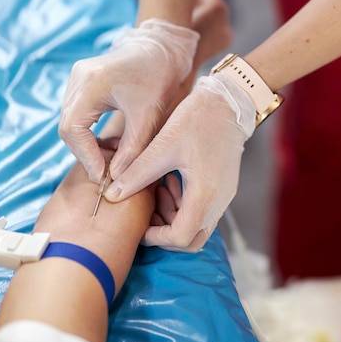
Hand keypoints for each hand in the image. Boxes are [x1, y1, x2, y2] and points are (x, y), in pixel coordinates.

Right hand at [59, 19, 199, 181]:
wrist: (162, 48)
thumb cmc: (159, 77)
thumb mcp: (148, 116)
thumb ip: (132, 148)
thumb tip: (116, 177)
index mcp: (90, 83)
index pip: (72, 129)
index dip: (85, 156)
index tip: (102, 176)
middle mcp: (78, 79)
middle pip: (67, 127)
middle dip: (85, 153)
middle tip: (105, 173)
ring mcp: (77, 78)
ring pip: (71, 122)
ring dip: (86, 144)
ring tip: (109, 160)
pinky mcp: (83, 81)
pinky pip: (77, 113)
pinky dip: (88, 132)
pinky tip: (107, 144)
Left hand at [105, 74, 255, 251]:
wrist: (229, 102)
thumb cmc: (198, 120)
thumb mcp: (163, 147)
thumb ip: (137, 174)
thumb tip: (111, 195)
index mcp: (204, 195)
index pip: (180, 238)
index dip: (155, 237)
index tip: (139, 224)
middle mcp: (218, 201)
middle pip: (191, 240)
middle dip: (165, 232)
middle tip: (147, 212)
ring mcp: (223, 196)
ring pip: (197, 226)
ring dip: (174, 218)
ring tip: (158, 191)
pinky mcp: (223, 187)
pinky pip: (203, 210)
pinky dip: (184, 206)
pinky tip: (171, 181)